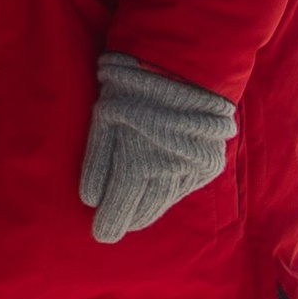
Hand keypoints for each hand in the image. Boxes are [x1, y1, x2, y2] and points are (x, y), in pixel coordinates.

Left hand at [78, 54, 236, 246]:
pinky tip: (158, 192)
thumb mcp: (103, 117)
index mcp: (137, 165)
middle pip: (144, 212)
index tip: (101, 234)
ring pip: (165, 202)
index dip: (108, 225)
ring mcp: (191, 170)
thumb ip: (96, 163)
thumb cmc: (133, 87)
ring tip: (134, 217)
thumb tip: (90, 200)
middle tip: (114, 227)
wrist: (186, 64)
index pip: (119, 211)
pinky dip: (168, 193)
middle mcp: (167, 174)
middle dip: (127, 219)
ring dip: (148, 209)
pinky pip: (183, 188)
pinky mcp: (207, 163)